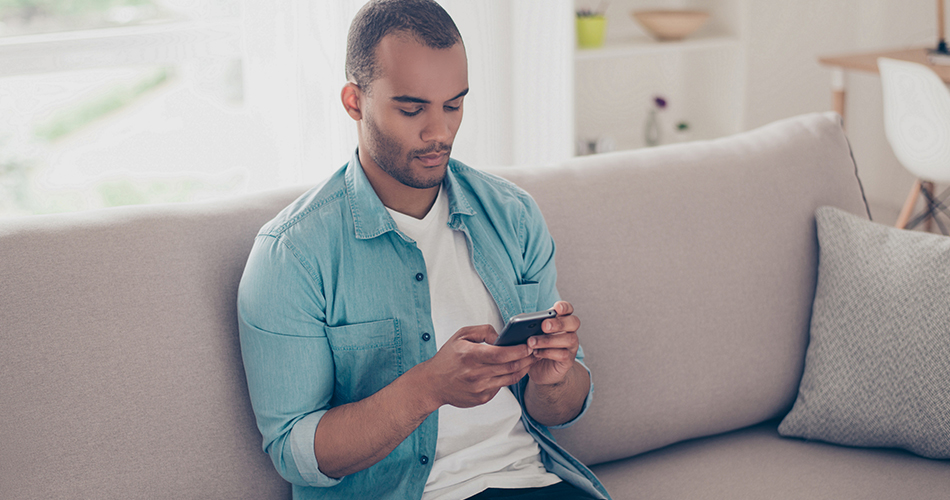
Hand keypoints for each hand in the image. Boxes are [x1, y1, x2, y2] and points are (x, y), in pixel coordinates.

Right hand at [420, 325, 535, 408]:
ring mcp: (479, 388)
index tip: (529, 344)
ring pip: (510, 378)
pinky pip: (501, 386)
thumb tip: (502, 336)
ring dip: (523, 369)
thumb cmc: (448, 358)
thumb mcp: (461, 335)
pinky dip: (509, 377)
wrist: (433, 384)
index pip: (502, 354)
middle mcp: (475, 374)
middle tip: (536, 350)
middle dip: (527, 358)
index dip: (519, 350)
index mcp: (470, 355)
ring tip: (530, 359)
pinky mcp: (482, 398)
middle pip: (510, 367)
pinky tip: (514, 369)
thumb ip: (483, 331)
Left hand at [526, 301, 579, 385]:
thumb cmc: (536, 348)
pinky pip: (563, 355)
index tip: (556, 308)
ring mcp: (571, 346)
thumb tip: (521, 317)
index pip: (568, 309)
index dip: (565, 307)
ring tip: (531, 342)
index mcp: (560, 321)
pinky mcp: (568, 360)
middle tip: (544, 326)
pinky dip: (548, 353)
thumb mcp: (531, 334)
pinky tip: (536, 353)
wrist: (540, 370)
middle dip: (559, 323)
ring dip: (548, 340)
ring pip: (569, 339)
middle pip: (574, 322)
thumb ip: (528, 324)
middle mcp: (570, 332)